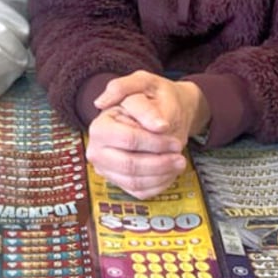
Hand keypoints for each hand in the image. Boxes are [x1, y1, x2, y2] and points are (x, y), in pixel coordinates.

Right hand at [84, 71, 209, 199]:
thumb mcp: (145, 85)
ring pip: (135, 182)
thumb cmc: (149, 96)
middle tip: (180, 154)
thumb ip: (144, 105)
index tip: (171, 133)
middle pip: (130, 165)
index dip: (154, 140)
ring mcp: (107, 169)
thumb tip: (158, 126)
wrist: (155, 109)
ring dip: (163, 174)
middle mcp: (98, 151)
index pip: (129, 140)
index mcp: (100, 127)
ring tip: (180, 162)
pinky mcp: (118, 182)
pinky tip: (170, 170)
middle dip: (160, 162)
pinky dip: (159, 184)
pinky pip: (140, 191)